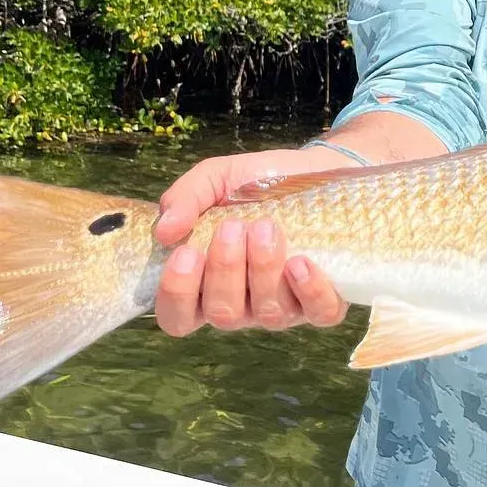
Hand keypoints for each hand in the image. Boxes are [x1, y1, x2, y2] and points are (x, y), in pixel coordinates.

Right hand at [154, 148, 349, 337]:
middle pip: (223, 314)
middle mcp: (242, 305)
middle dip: (225, 270)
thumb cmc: (257, 182)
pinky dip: (310, 292)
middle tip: (233, 227)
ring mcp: (283, 308)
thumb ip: (185, 199)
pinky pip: (318, 314)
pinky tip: (300, 262)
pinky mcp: (321, 302)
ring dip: (264, 269)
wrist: (316, 169)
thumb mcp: (214, 179)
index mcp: (205, 285)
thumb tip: (164, 231)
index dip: (177, 294)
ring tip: (266, 227)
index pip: (177, 317)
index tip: (186, 253)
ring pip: (268, 313)